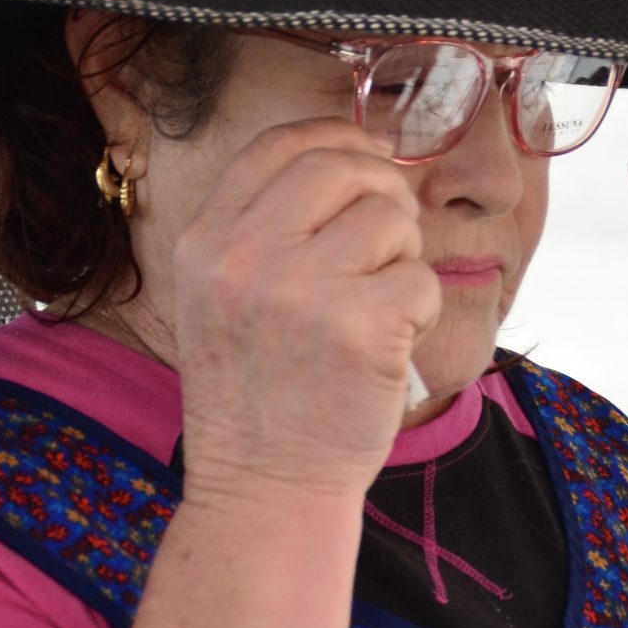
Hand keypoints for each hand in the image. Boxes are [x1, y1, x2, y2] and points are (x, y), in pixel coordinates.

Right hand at [168, 119, 441, 504]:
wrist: (264, 488)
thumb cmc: (257, 396)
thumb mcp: (220, 299)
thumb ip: (263, 228)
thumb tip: (352, 158)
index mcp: (205, 240)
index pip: (280, 144)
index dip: (337, 139)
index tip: (366, 159)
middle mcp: (244, 255)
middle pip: (342, 166)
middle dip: (384, 190)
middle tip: (392, 239)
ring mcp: (302, 289)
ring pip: (390, 218)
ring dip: (403, 257)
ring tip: (378, 308)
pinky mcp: (361, 327)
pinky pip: (420, 278)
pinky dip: (422, 310)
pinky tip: (392, 345)